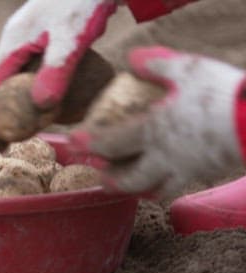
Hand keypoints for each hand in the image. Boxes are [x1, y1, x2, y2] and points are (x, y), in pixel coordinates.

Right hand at [0, 0, 117, 149]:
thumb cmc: (83, 4)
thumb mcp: (71, 40)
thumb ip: (56, 72)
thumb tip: (41, 107)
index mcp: (13, 43)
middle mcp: (14, 41)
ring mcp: (26, 39)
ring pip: (7, 80)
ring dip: (4, 107)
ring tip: (5, 133)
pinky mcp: (40, 39)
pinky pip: (21, 73)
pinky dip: (18, 94)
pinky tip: (27, 105)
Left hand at [74, 46, 245, 197]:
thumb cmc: (220, 94)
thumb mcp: (185, 69)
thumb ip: (155, 64)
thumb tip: (131, 60)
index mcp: (152, 132)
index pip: (110, 144)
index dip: (90, 145)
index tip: (74, 144)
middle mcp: (163, 158)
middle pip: (129, 178)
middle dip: (111, 180)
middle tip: (99, 178)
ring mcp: (184, 170)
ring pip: (152, 189)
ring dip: (134, 189)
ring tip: (127, 186)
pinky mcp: (203, 174)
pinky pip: (175, 187)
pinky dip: (161, 188)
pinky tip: (161, 182)